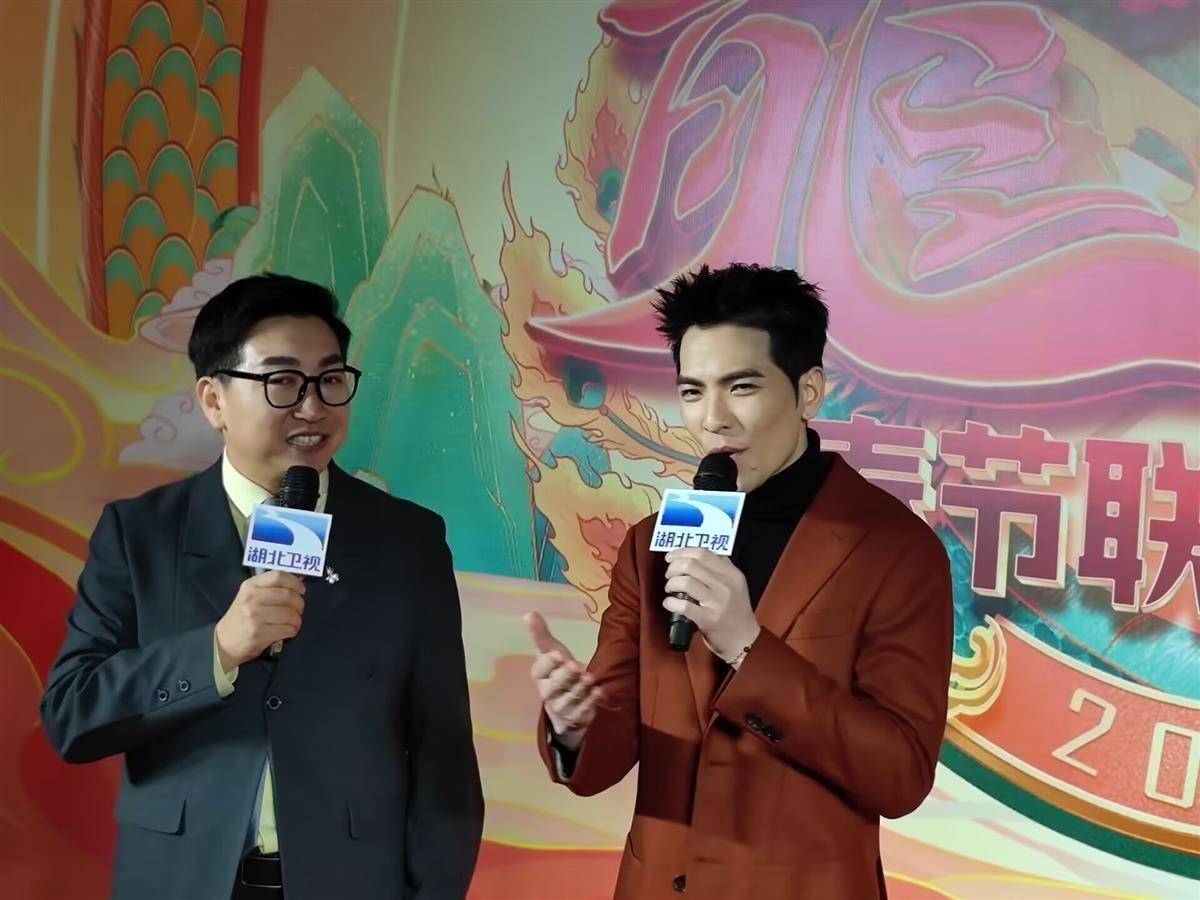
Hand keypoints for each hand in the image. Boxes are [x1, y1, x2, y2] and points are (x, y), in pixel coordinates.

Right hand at [215, 571, 305, 668]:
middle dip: (299, 604)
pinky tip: (288, 631)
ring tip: (293, 623)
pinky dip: (292, 631)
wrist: (224, 642)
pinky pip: (286, 629)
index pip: (278, 576)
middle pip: (288, 595)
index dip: (295, 582)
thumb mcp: (250, 596)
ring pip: (290, 614)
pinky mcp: (259, 633)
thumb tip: (298, 583)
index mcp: (251, 586)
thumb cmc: (241, 617)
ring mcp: (254, 616)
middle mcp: (252, 598)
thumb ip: (270, 588)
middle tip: (299, 610)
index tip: (301, 590)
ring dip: (297, 620)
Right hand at [524, 612, 602, 751]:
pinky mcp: (575, 716)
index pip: (540, 670)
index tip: (558, 653)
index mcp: (539, 676)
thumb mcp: (551, 650)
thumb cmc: (557, 670)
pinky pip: (582, 712)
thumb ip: (541, 635)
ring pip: (568, 700)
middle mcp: (547, 693)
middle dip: (565, 676)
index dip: (548, 663)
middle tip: (576, 666)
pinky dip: (590, 703)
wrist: (565, 701)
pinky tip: (599, 692)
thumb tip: (528, 613)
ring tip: (590, 678)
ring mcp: (561, 707)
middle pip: (553, 687)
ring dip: (579, 689)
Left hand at [662, 549, 760, 663]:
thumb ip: (721, 568)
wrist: (745, 641)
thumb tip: (695, 555)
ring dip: (671, 584)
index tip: (670, 557)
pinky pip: (683, 606)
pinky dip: (670, 603)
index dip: (682, 552)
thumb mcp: (736, 585)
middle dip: (673, 568)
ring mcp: (717, 602)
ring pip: (686, 582)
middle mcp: (726, 585)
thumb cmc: (736, 612)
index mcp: (732, 574)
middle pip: (691, 565)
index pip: (702, 553)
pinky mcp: (708, 619)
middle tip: (670, 576)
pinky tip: (669, 603)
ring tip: (670, 590)